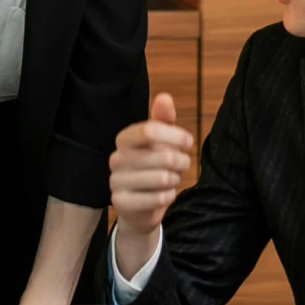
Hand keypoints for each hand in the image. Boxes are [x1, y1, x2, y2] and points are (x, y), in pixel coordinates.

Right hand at [110, 92, 193, 279]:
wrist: (140, 207)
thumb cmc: (153, 167)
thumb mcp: (160, 141)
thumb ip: (163, 120)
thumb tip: (165, 97)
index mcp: (124, 139)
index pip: (150, 130)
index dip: (175, 135)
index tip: (189, 141)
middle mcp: (116, 158)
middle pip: (161, 155)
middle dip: (181, 161)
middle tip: (183, 165)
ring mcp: (116, 181)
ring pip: (162, 178)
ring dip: (175, 180)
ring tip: (173, 180)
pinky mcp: (121, 203)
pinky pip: (157, 198)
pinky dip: (168, 196)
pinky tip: (165, 195)